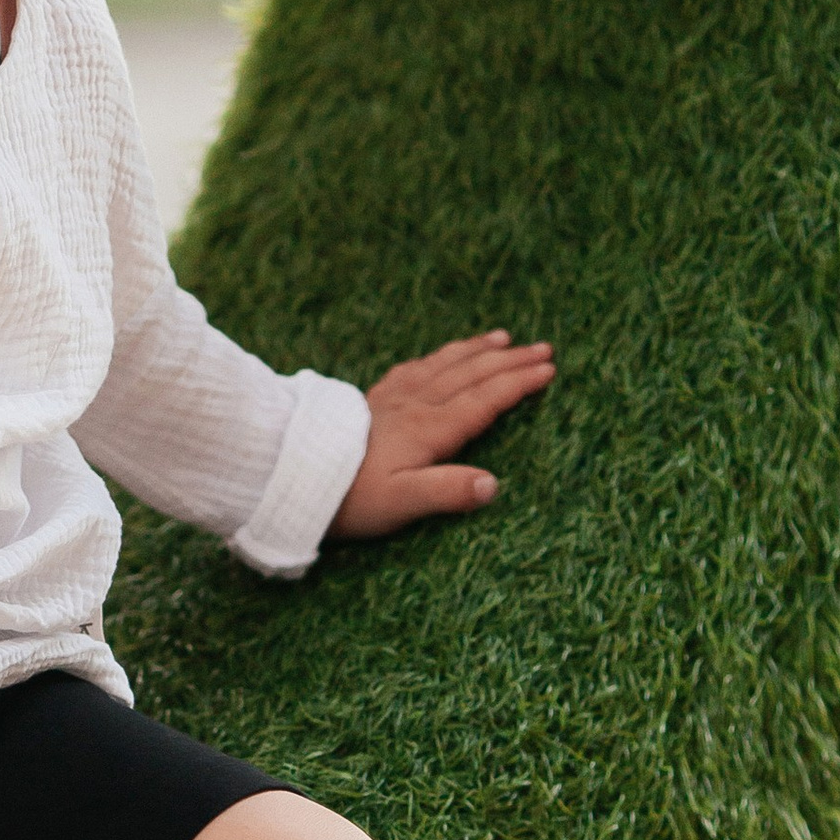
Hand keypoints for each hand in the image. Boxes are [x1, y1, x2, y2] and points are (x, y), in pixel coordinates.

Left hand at [329, 330, 554, 540]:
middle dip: (509, 359)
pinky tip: (439, 356)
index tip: (549, 369)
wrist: (290, 474)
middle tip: (543, 347)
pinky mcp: (370, 401)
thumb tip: (493, 484)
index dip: (518, 383)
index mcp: (429, 429)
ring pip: (443, 364)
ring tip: (501, 337)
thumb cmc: (350, 497)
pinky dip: (437, 357)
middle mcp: (414, 406)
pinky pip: (413, 368)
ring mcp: (391, 399)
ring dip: (476, 350)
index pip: (485, 400)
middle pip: (471, 374)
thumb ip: (447, 492)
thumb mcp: (401, 503)